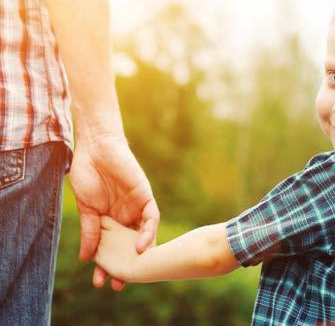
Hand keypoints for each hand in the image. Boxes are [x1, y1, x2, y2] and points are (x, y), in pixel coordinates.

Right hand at [69, 134, 158, 289]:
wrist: (96, 148)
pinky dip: (148, 231)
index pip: (113, 247)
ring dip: (141, 253)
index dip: (108, 264)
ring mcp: (137, 207)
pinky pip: (152, 217)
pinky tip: (142, 246)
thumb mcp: (87, 208)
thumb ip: (90, 231)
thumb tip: (86, 258)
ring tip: (133, 270)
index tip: (101, 281)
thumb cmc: (88, 174)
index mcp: (111, 220)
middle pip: (130, 246)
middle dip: (127, 264)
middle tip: (119, 285)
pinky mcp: (145, 196)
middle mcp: (126, 217)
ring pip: (144, 235)